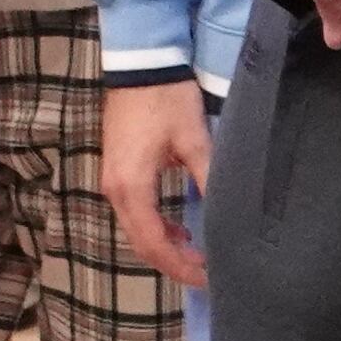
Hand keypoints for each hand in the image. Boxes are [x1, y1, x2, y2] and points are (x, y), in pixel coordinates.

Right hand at [96, 78, 212, 288]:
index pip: (153, 243)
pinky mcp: (116, 170)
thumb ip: (209, 179)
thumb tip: (229, 214)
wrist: (142, 63)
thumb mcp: (194, 140)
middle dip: (172, 262)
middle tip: (206, 273)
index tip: (208, 277)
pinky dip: (155, 226)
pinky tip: (178, 226)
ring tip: (197, 253)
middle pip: (140, 242)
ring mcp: (111, 180)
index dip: (179, 266)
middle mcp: (115, 190)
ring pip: (135, 228)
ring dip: (163, 245)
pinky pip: (133, 212)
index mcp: (132, 187)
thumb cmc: (167, 100)